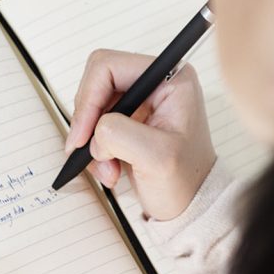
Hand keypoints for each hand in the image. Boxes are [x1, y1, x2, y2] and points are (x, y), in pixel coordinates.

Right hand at [66, 49, 215, 220]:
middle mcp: (155, 83)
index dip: (88, 99)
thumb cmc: (186, 181)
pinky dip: (95, 150)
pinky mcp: (129, 119)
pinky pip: (94, 125)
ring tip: (110, 169)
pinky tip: (111, 169)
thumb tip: (95, 129)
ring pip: (92, 107)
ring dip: (93, 142)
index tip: (83, 136)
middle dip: (89, 122)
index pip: (109, 68)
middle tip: (90, 152)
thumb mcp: (156, 158)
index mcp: (170, 78)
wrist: (190, 206)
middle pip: (96, 84)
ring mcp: (140, 101)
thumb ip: (120, 134)